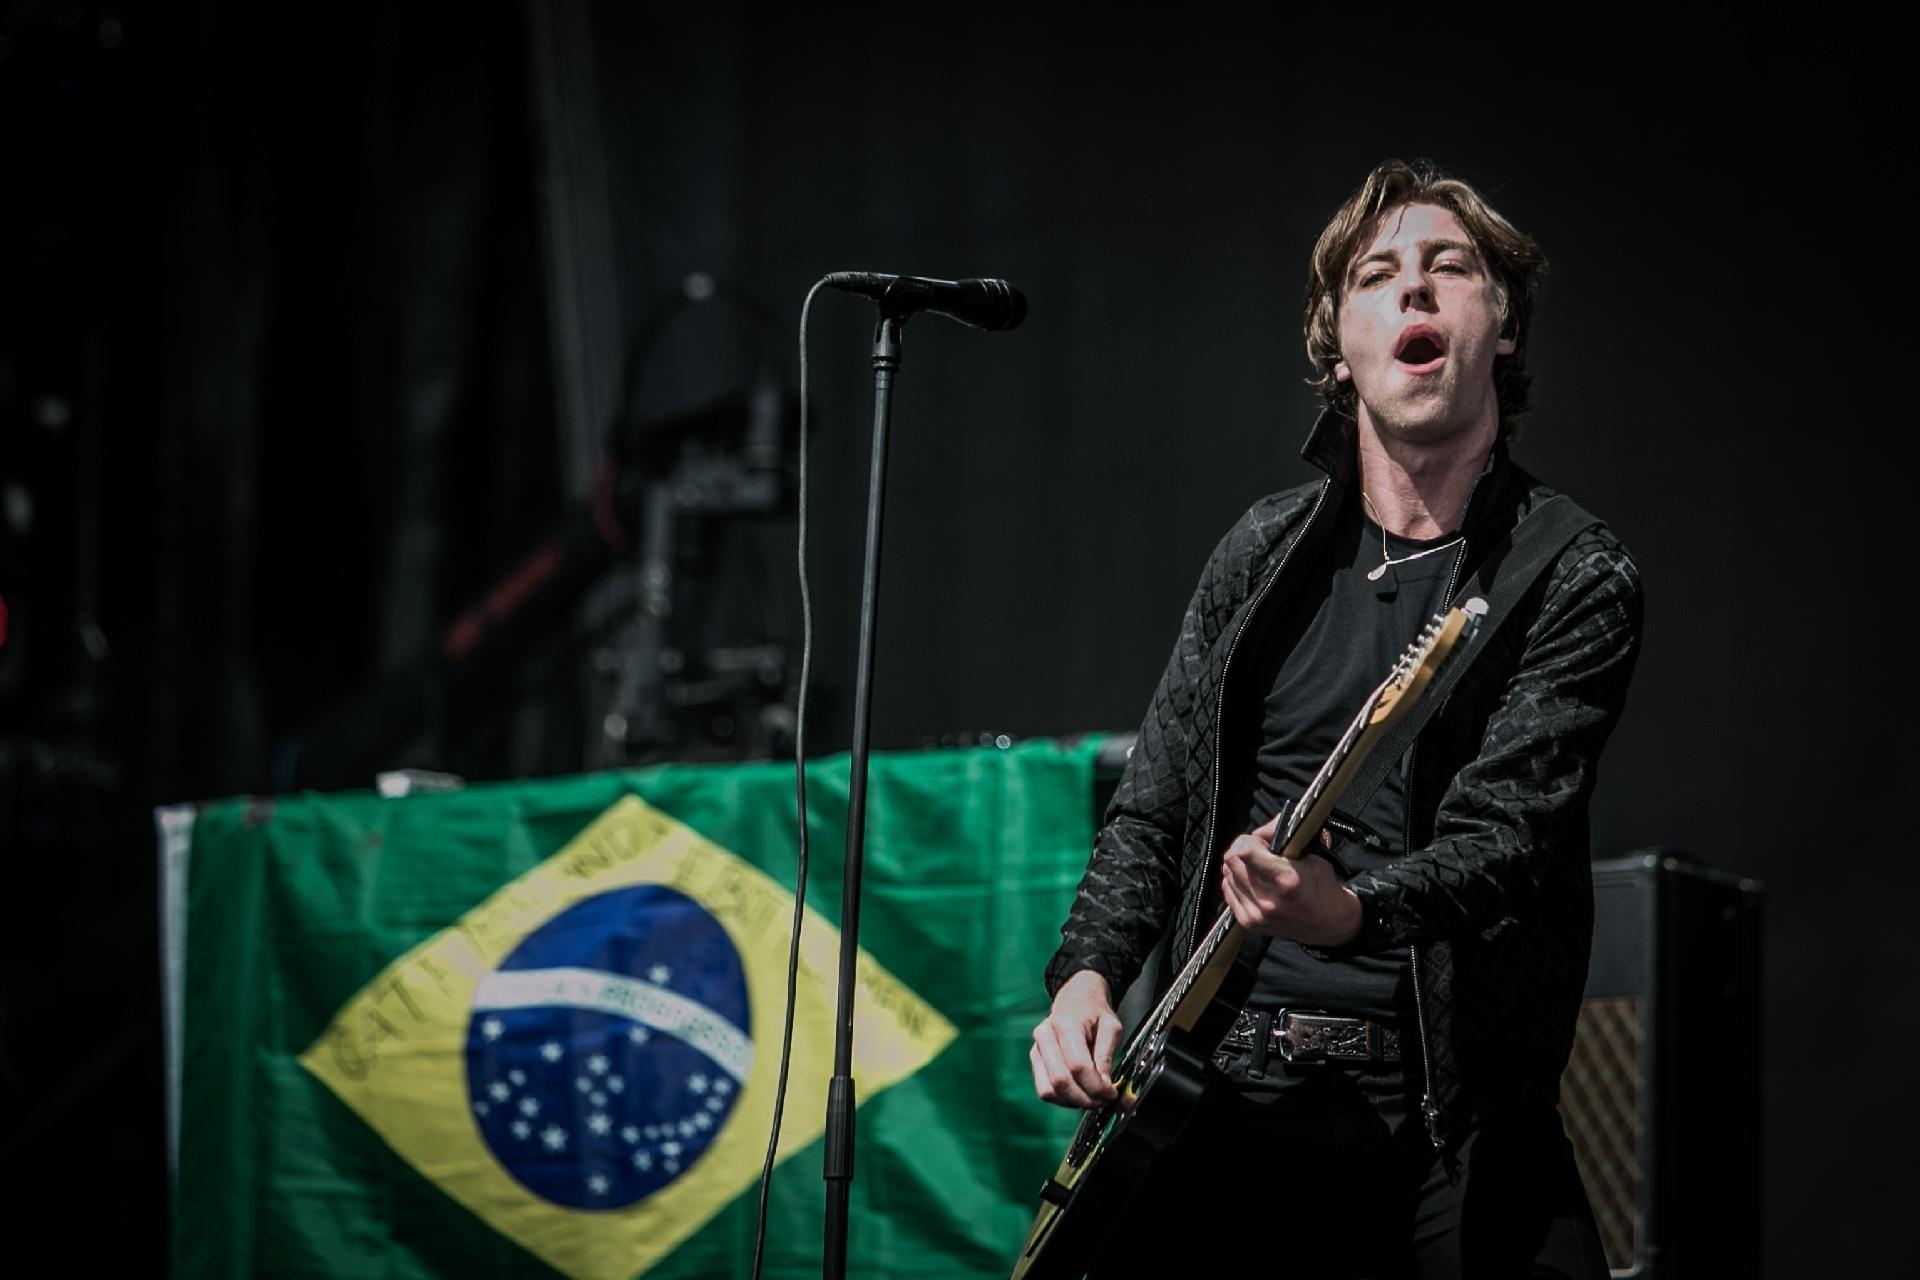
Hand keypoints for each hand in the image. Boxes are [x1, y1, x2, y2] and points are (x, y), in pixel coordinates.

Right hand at [1030, 969, 1123, 1108]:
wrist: (1075, 1001)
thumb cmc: (1095, 1013)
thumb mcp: (1111, 1027)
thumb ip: (1106, 1055)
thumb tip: (1104, 1085)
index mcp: (1066, 1023)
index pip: (1077, 1065)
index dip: (1096, 1086)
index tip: (1112, 1093)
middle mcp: (1045, 1036)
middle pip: (1061, 1080)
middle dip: (1085, 1098)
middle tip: (1104, 1100)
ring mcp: (1036, 1050)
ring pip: (1049, 1090)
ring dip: (1074, 1102)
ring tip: (1093, 1099)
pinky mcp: (1035, 1062)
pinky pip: (1045, 1090)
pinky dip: (1064, 1099)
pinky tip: (1080, 1094)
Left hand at [1218, 812, 1363, 946]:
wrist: (1328, 923)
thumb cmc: (1322, 886)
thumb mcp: (1312, 853)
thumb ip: (1285, 834)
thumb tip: (1263, 826)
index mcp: (1286, 879)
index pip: (1244, 850)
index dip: (1250, 840)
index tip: (1260, 841)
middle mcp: (1268, 899)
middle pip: (1231, 860)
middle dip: (1242, 850)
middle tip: (1258, 852)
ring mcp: (1257, 914)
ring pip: (1227, 875)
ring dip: (1239, 866)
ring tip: (1257, 868)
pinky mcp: (1249, 922)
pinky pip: (1228, 891)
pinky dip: (1236, 882)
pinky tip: (1252, 881)